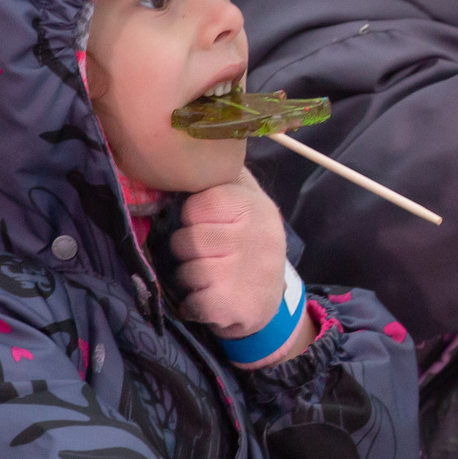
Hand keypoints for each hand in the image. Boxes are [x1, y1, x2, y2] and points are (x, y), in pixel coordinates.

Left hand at [169, 177, 290, 334]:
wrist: (272, 300)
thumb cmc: (250, 243)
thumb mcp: (249, 202)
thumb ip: (224, 178)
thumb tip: (188, 153)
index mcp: (253, 207)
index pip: (196, 204)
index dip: (193, 218)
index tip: (209, 225)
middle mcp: (252, 237)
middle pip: (185, 239)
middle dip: (189, 251)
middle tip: (209, 255)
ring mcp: (240, 273)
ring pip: (185, 271)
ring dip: (190, 279)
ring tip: (211, 277)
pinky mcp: (229, 304)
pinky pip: (189, 301)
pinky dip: (193, 305)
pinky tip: (210, 298)